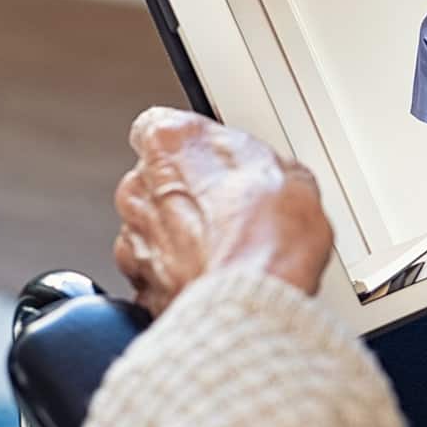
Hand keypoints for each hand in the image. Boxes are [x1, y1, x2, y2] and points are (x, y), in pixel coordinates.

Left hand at [112, 107, 333, 315]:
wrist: (252, 300)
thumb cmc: (267, 237)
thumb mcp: (292, 174)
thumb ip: (257, 163)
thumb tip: (270, 175)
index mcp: (170, 143)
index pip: (160, 126)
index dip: (192, 148)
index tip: (216, 159)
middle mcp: (140, 186)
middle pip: (156, 180)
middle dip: (187, 194)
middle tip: (231, 209)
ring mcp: (134, 237)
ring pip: (153, 228)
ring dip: (180, 237)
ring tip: (226, 249)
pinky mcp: (139, 284)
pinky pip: (155, 273)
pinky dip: (176, 275)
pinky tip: (213, 276)